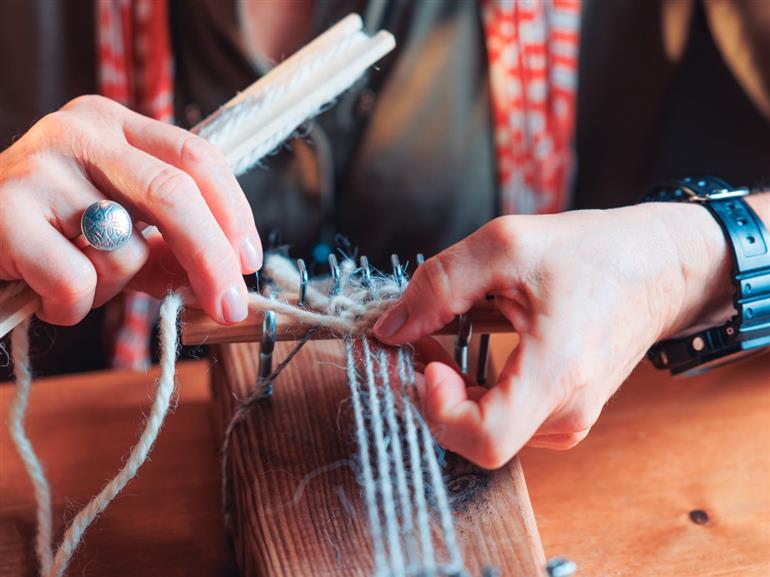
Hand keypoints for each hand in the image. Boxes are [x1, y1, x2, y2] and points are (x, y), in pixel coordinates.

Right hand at [0, 95, 260, 325]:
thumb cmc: (48, 233)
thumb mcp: (120, 230)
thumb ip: (169, 248)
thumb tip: (224, 283)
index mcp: (117, 126)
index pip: (198, 158)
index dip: (234, 213)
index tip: (249, 261)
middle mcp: (81, 132)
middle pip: (175, 192)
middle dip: (213, 258)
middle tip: (229, 306)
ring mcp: (40, 166)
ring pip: (124, 246)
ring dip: (116, 287)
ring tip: (78, 279)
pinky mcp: (3, 210)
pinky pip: (76, 279)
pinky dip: (73, 305)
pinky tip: (46, 294)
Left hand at [374, 203, 732, 467]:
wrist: (659, 268)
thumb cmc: (593, 253)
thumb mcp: (505, 246)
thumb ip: (438, 286)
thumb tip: (389, 330)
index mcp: (557, 372)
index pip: (485, 440)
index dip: (439, 409)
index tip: (428, 360)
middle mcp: (567, 411)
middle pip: (473, 435)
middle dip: (432, 390)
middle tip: (419, 338)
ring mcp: (569, 420)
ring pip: (483, 429)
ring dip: (450, 388)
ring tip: (445, 335)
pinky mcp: (564, 414)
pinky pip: (502, 419)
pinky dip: (473, 389)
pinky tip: (471, 347)